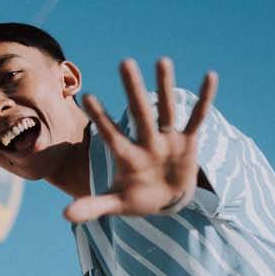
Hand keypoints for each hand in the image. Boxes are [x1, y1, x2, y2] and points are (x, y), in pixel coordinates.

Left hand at [65, 58, 218, 223]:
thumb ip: (93, 206)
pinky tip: (210, 77)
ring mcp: (167, 140)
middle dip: (133, 90)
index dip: (102, 119)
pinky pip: (197, 118)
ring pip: (166, 110)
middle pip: (140, 113)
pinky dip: (205, 100)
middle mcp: (146, 143)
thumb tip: (64, 215)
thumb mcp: (117, 204)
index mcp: (128, 157)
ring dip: (164, 86)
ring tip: (162, 60)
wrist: (168, 201)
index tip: (89, 97)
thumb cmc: (138, 199)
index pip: (112, 135)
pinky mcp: (188, 143)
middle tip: (125, 62)